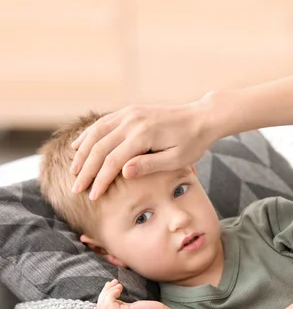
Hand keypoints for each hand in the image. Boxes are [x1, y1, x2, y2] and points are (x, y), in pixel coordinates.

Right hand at [71, 94, 221, 199]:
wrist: (202, 117)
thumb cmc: (192, 143)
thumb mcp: (177, 159)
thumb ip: (150, 165)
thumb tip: (123, 172)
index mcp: (144, 135)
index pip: (113, 161)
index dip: (100, 180)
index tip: (93, 197)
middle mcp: (133, 121)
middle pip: (99, 147)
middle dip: (86, 170)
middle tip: (76, 189)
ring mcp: (130, 113)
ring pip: (96, 133)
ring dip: (82, 152)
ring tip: (74, 171)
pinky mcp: (130, 111)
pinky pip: (102, 122)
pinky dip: (88, 135)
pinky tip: (78, 146)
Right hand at [97, 279, 169, 308]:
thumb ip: (123, 305)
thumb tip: (114, 291)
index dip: (103, 298)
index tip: (110, 286)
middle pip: (100, 308)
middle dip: (104, 292)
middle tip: (113, 282)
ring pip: (102, 305)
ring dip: (108, 291)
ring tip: (118, 285)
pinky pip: (108, 303)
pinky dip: (111, 293)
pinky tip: (120, 288)